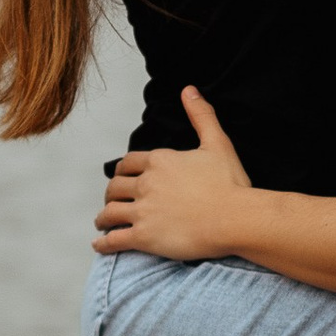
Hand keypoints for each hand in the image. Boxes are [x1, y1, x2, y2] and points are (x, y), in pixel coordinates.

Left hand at [93, 89, 255, 258]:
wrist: (236, 218)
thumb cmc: (230, 183)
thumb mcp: (218, 143)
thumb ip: (201, 115)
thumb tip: (189, 90)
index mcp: (159, 161)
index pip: (128, 163)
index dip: (122, 171)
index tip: (121, 177)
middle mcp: (146, 184)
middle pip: (115, 187)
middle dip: (111, 193)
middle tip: (112, 200)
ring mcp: (143, 211)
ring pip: (110, 212)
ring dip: (103, 218)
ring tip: (102, 223)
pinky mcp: (144, 237)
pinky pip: (114, 240)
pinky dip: (103, 244)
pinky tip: (99, 245)